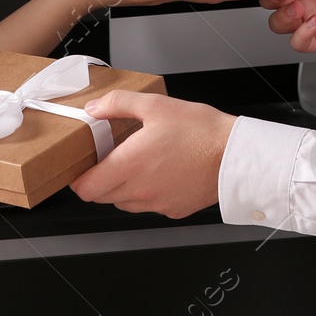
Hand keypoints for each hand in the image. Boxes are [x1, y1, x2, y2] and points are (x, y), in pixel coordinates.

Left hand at [69, 90, 234, 217]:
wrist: (236, 156)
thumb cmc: (201, 132)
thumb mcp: (156, 105)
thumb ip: (118, 105)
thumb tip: (94, 108)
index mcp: (129, 165)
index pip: (85, 188)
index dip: (78, 179)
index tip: (82, 166)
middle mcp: (139, 190)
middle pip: (101, 197)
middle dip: (98, 181)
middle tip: (108, 160)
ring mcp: (157, 203)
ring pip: (124, 203)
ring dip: (121, 189)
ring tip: (136, 165)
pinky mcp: (174, 209)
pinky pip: (149, 206)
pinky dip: (146, 194)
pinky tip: (160, 174)